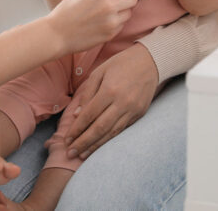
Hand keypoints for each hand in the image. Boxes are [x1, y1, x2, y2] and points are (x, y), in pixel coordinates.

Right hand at [49, 0, 138, 53]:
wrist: (57, 34)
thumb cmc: (67, 11)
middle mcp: (109, 5)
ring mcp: (111, 21)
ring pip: (130, 13)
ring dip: (123, 11)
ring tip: (109, 12)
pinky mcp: (111, 34)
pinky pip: (122, 25)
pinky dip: (117, 22)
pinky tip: (104, 21)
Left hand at [60, 43, 158, 159]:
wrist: (151, 61)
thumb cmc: (121, 64)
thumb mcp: (99, 71)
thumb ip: (87, 93)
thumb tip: (77, 115)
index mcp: (109, 90)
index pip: (89, 115)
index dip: (76, 129)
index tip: (66, 139)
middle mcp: (122, 103)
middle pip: (99, 128)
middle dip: (83, 142)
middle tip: (70, 153)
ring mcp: (133, 110)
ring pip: (111, 133)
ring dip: (95, 146)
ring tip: (82, 155)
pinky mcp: (140, 114)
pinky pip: (122, 130)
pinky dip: (109, 139)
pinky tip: (99, 146)